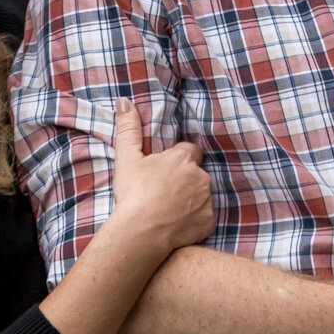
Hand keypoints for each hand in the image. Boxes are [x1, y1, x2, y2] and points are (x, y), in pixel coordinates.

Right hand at [108, 98, 213, 251]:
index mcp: (183, 159)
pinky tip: (177, 224)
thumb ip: (128, 128)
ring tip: (169, 209)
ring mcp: (207, 200)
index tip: (164, 170)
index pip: (189, 151)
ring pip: (202, 194)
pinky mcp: (209, 221)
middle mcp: (200, 176)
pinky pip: (204, 217)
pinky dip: (194, 219)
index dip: (177, 159)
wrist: (140, 232)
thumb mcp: (127, 158)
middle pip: (196, 174)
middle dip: (185, 180)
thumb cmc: (133, 194)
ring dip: (191, 199)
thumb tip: (124, 102)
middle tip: (163, 192)